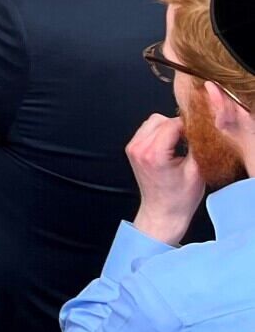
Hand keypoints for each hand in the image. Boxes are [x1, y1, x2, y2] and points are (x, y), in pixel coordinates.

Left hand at [127, 113, 205, 244]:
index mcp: (154, 154)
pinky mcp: (132, 149)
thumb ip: (197, 146)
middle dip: (177, 125)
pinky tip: (170, 145)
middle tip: (190, 138)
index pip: (171, 124)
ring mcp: (133, 148)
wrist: (162, 212)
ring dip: (167, 127)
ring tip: (180, 143)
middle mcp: (139, 149)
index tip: (199, 131)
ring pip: (152, 122)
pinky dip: (159, 132)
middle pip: (160, 119)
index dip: (188, 125)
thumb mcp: (196, 172)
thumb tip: (199, 128)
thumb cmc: (179, 198)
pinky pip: (146, 130)